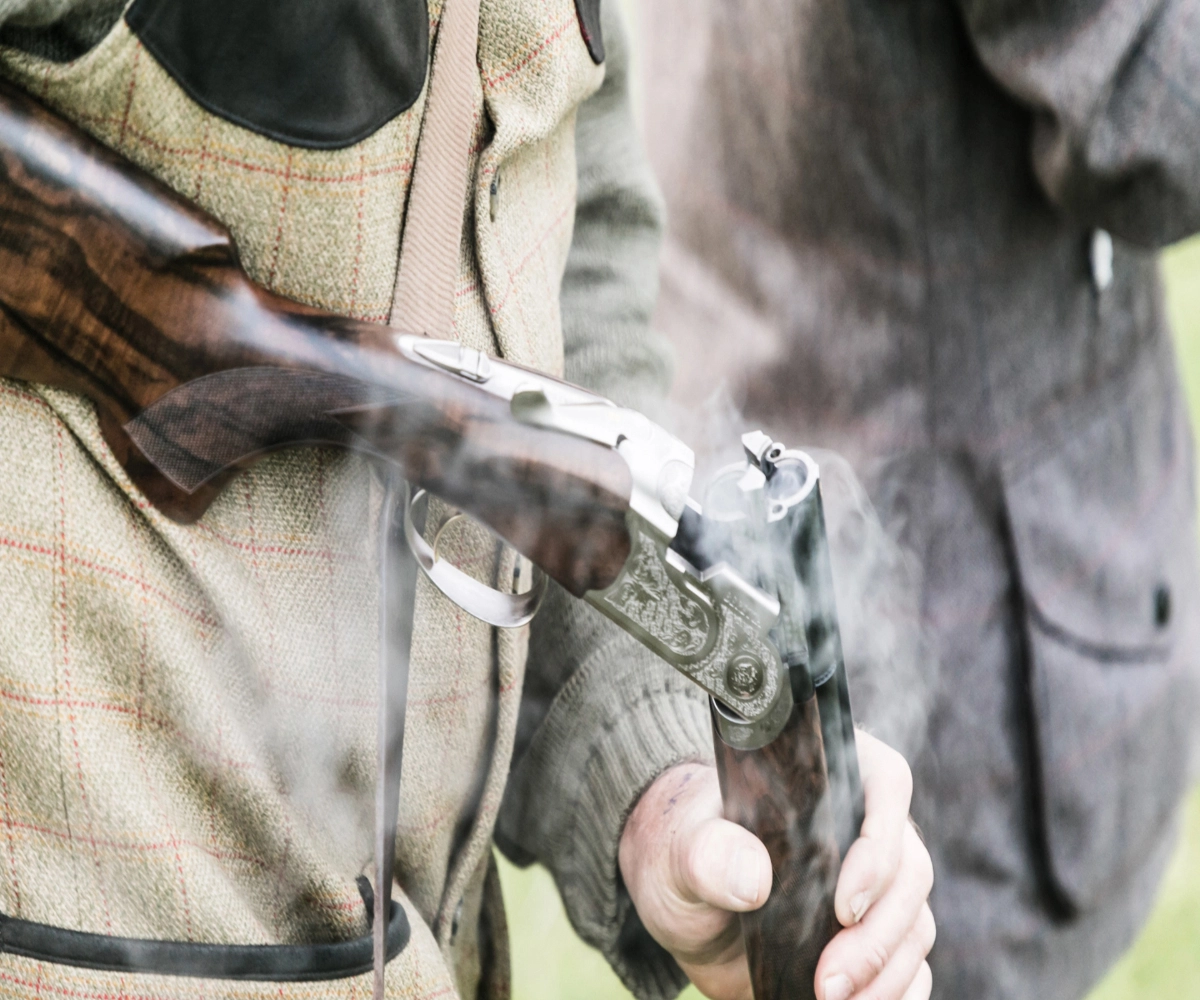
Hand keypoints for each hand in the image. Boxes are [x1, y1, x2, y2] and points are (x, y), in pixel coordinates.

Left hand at [618, 730, 933, 999]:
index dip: (880, 844)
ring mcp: (875, 885)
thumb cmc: (686, 849)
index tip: (845, 905)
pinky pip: (911, 966)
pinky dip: (895, 992)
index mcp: (828, 777)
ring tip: (831, 999)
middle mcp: (865, 826)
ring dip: (885, 972)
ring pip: (914, 924)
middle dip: (877, 934)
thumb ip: (709, 853)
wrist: (683, 897)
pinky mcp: (872, 938)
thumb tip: (753, 879)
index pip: (885, 784)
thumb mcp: (683, 847)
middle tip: (829, 981)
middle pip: (910, 870)